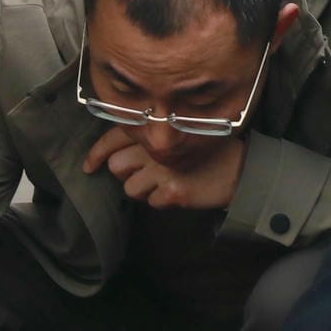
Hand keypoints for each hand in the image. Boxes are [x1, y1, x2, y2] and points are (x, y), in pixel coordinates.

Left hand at [85, 126, 245, 212]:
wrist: (241, 169)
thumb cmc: (209, 152)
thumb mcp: (179, 135)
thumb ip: (151, 137)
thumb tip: (117, 156)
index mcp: (156, 128)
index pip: (114, 137)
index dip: (97, 154)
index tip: (89, 167)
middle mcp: (157, 145)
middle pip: (117, 166)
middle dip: (128, 174)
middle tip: (149, 174)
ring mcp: (164, 168)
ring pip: (131, 188)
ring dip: (145, 190)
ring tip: (166, 183)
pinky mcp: (173, 190)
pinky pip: (152, 202)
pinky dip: (163, 201)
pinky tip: (178, 192)